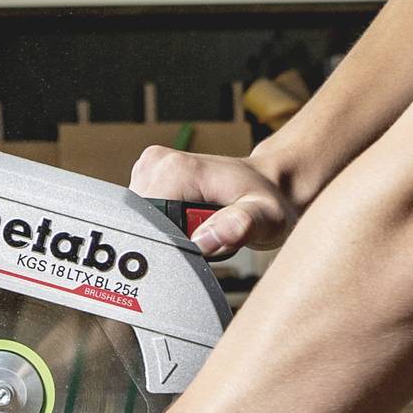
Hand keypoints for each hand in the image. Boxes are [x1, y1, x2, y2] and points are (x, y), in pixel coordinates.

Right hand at [128, 145, 298, 256]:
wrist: (270, 184)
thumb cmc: (267, 200)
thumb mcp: (266, 217)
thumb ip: (240, 226)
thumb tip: (206, 240)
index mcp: (177, 170)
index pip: (146, 223)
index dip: (168, 244)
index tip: (197, 248)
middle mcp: (158, 165)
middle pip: (142, 225)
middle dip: (169, 241)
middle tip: (206, 237)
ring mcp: (150, 170)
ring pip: (142, 225)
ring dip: (168, 236)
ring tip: (202, 229)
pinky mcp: (148, 179)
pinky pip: (144, 218)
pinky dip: (165, 229)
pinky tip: (190, 223)